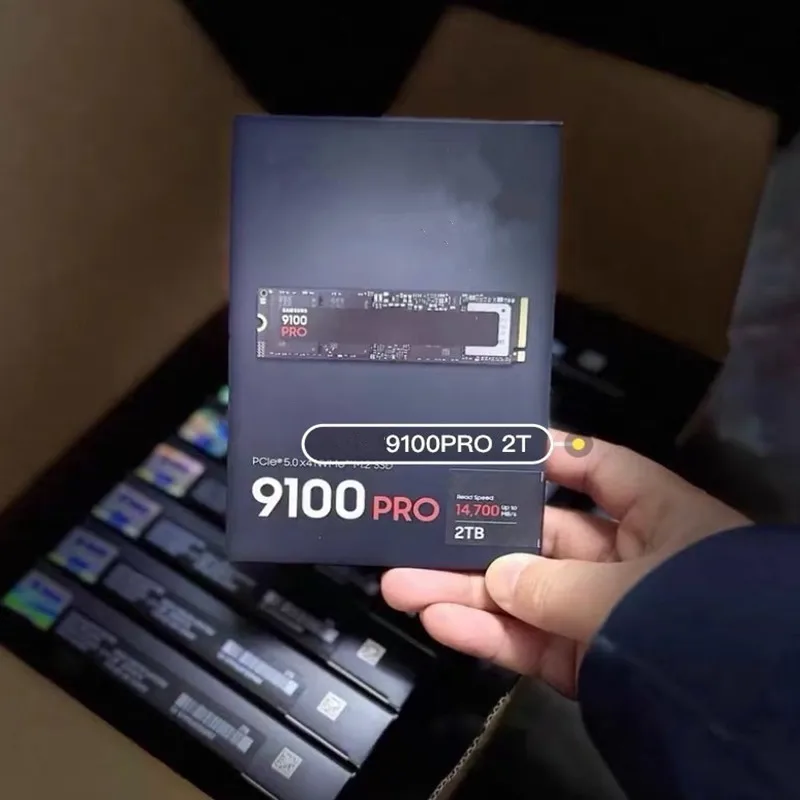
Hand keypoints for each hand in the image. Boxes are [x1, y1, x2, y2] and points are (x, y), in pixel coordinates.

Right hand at [381, 432, 748, 695]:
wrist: (740, 710)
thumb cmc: (696, 618)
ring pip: (521, 593)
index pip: (596, 467)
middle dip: (476, 538)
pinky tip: (439, 620)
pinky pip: (528, 641)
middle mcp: (626, 557)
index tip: (491, 446)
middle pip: (538, 536)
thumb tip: (495, 578)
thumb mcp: (625, 591)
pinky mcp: (585, 661)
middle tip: (417, 533)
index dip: (545, 454)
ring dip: (462, 591)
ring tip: (402, 585)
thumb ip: (550, 584)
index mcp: (656, 515)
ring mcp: (601, 611)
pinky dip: (486, 634)